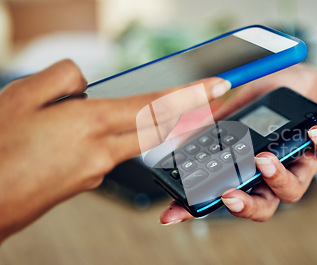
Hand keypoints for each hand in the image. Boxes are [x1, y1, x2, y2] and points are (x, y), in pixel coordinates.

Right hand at [0, 60, 228, 242]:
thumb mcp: (22, 96)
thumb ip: (64, 79)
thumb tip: (86, 84)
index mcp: (91, 126)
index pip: (155, 107)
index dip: (192, 95)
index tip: (220, 86)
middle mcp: (102, 153)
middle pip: (159, 128)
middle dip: (191, 113)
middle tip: (216, 100)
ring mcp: (96, 173)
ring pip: (131, 139)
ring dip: (146, 123)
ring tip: (138, 110)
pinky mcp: (85, 183)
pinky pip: (107, 152)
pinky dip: (109, 136)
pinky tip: (78, 131)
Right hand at [159, 64, 316, 223]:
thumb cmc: (288, 98)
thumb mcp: (250, 99)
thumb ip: (225, 114)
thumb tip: (187, 125)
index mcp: (257, 165)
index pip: (227, 191)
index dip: (201, 207)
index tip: (173, 214)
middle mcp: (281, 171)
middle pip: (262, 205)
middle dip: (244, 206)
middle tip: (228, 197)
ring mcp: (308, 163)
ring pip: (294, 190)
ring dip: (278, 178)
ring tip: (264, 159)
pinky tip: (312, 130)